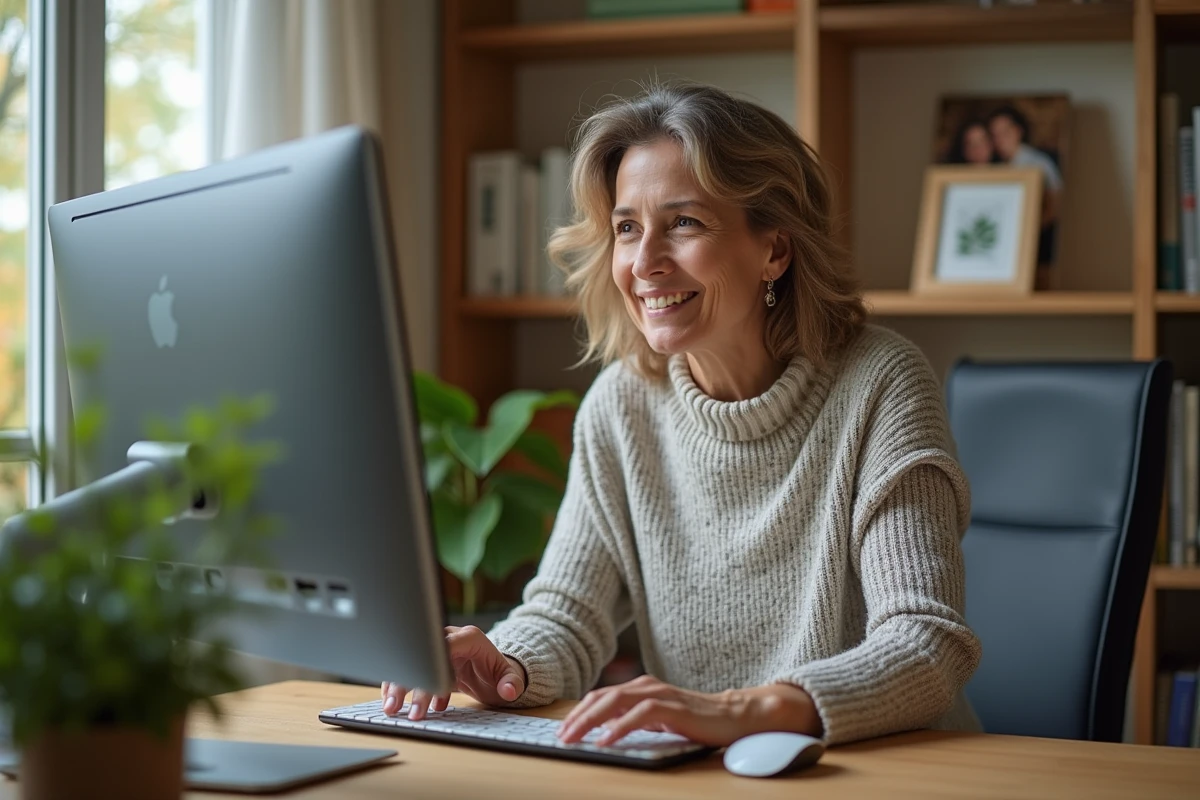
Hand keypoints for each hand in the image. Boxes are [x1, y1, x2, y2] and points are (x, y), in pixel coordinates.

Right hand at [380, 625, 526, 720]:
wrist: (492, 672)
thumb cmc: (499, 674)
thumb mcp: (509, 678)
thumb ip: (511, 683)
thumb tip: (510, 691)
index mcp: (469, 637)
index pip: (445, 644)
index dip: (430, 661)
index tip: (419, 681)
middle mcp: (450, 639)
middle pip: (424, 654)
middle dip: (409, 680)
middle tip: (398, 706)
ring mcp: (436, 649)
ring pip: (412, 663)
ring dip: (399, 685)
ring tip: (391, 708)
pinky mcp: (429, 662)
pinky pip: (410, 671)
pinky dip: (401, 688)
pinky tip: (396, 706)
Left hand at [556, 675, 820, 747]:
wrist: (733, 716)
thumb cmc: (695, 720)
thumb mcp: (658, 719)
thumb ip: (634, 719)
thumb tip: (604, 731)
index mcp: (641, 687)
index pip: (601, 696)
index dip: (579, 712)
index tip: (562, 730)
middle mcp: (647, 686)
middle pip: (602, 697)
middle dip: (578, 717)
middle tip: (560, 736)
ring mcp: (660, 695)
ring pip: (615, 702)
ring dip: (590, 721)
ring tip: (574, 738)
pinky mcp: (673, 708)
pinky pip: (639, 716)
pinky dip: (619, 728)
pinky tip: (606, 741)